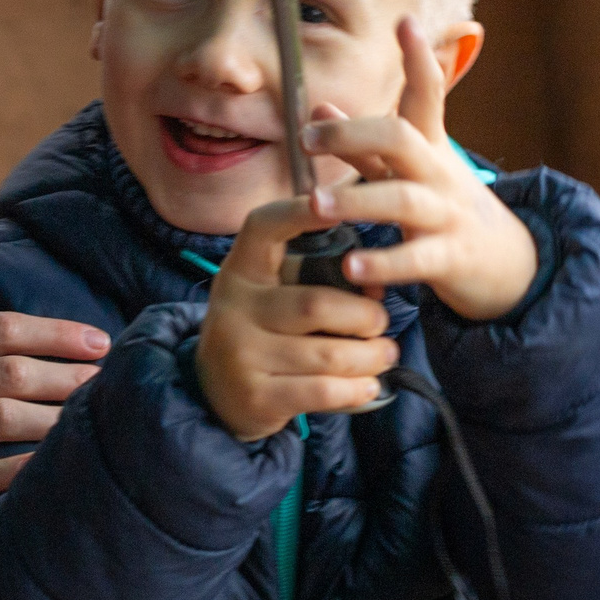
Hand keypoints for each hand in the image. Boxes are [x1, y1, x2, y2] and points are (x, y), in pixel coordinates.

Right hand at [196, 198, 400, 441]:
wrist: (216, 394)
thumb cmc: (262, 333)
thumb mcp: (274, 297)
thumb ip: (317, 283)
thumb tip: (376, 288)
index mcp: (241, 271)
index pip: (262, 227)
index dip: (299, 213)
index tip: (335, 205)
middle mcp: (234, 307)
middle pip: (316, 303)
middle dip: (365, 316)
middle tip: (380, 324)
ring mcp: (241, 353)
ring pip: (328, 354)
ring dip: (370, 357)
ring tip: (384, 355)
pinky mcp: (255, 395)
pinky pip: (323, 391)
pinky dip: (357, 390)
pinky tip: (367, 385)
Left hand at [299, 18, 537, 320]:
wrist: (509, 266)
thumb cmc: (443, 208)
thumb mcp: (411, 170)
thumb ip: (363, 143)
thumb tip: (319, 105)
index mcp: (428, 146)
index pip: (427, 93)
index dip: (419, 58)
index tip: (405, 21)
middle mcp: (438, 173)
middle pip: (402, 138)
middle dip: (354, 132)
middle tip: (307, 137)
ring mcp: (447, 215)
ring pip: (405, 200)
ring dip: (358, 199)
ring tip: (316, 204)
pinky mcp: (451, 259)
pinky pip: (417, 259)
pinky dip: (384, 264)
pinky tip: (351, 268)